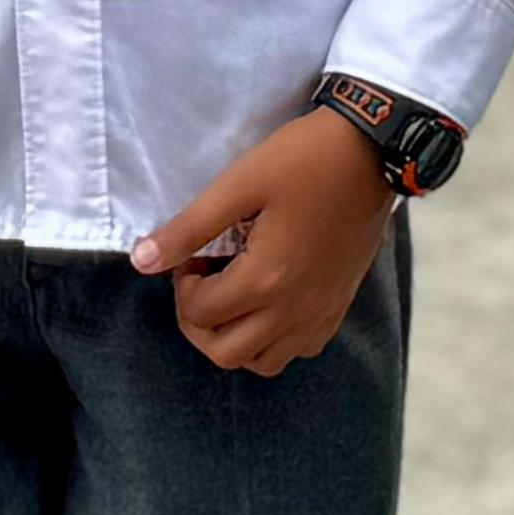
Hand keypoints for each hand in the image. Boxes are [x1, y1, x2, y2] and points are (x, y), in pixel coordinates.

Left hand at [133, 107, 395, 377]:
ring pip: (263, 362)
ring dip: (234, 338)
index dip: (181, 283)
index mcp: (267, 279)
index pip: (200, 313)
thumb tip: (141, 260)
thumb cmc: (302, 160)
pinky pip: (299, 349)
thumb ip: (189, 228)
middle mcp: (295, 310)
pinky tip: (269, 300)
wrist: (372, 152)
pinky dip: (273, 339)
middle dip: (198, 323)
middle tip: (201, 281)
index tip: (193, 251)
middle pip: (225, 353)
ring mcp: (320, 313)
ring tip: (232, 293)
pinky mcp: (338, 307)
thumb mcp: (239, 184)